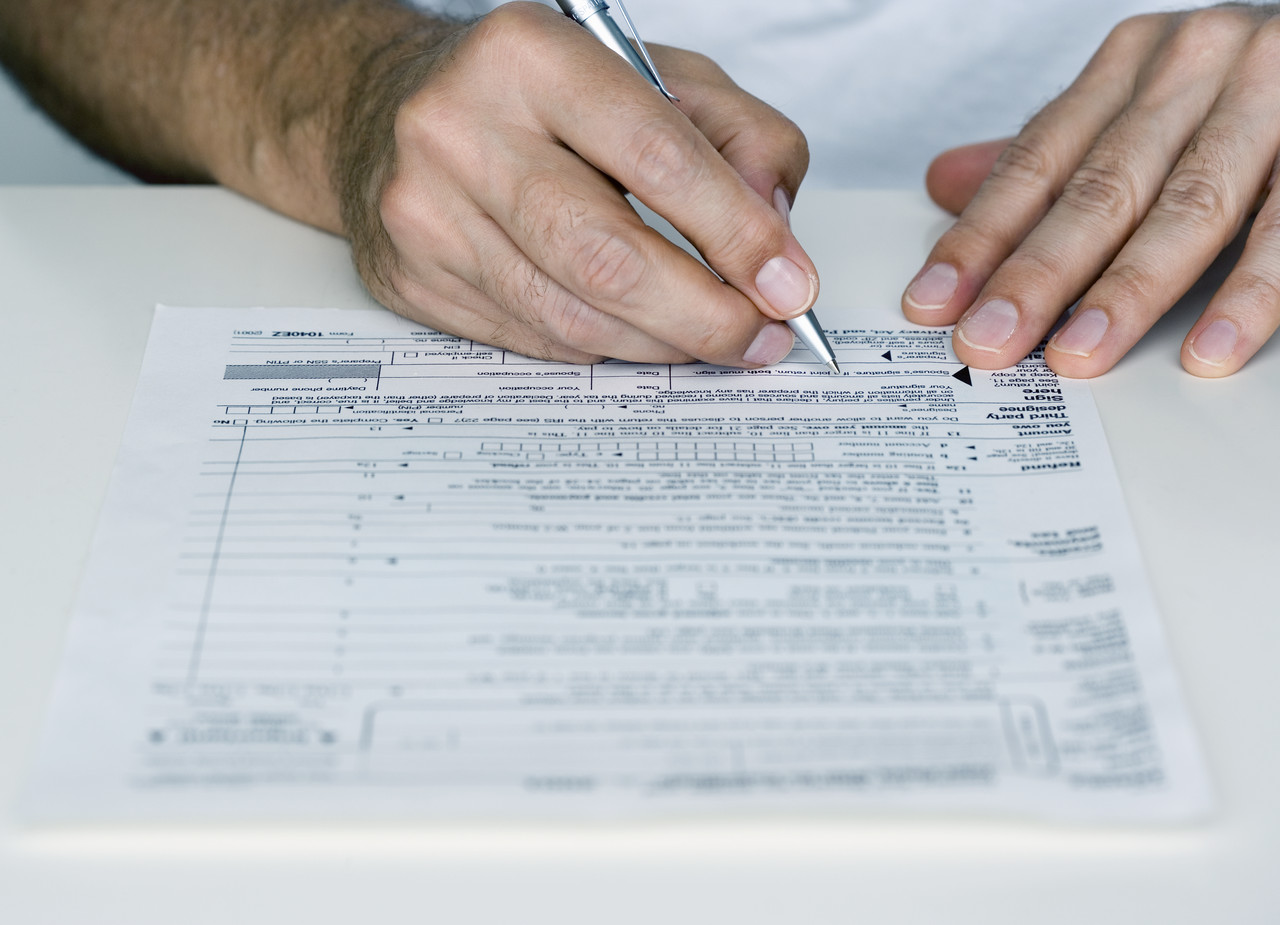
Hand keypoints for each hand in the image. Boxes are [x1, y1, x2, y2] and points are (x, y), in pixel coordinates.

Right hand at [339, 2, 815, 366]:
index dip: (736, 233)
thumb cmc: (541, 93)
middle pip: (605, 257)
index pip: (655, 156)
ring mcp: (425, 214)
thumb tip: (772, 232)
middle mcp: (461, 131)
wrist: (390, 107)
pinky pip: (533, 340)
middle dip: (704, 315)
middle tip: (760, 338)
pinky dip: (603, 346)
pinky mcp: (412, 279)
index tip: (790, 287)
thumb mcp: (653, 76)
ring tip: (713, 339)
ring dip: (661, 343)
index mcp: (529, 56)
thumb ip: (738, 136)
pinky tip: (636, 330)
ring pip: (570, 318)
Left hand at [902, 5, 1279, 377]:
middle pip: (1101, 187)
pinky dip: (1249, 293)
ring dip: (1127, 291)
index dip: (981, 235)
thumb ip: (1052, 153)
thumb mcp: (1136, 104)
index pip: (1038, 160)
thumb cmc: (1233, 88)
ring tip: (1078, 354)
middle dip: (1037, 273)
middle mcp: (1195, 68)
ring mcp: (1270, 96)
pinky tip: (1208, 347)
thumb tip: (944, 184)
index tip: (933, 300)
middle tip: (989, 339)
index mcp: (1132, 64)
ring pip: (1188, 206)